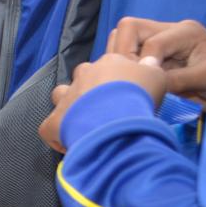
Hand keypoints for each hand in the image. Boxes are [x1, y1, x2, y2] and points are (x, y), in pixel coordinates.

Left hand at [37, 54, 166, 152]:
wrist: (117, 119)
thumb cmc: (139, 96)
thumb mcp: (157, 76)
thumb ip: (150, 68)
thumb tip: (147, 61)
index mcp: (108, 63)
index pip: (108, 65)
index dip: (115, 81)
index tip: (124, 96)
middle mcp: (84, 77)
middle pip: (82, 77)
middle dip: (90, 90)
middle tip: (105, 109)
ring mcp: (67, 98)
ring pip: (60, 95)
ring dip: (68, 106)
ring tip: (82, 122)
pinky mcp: (54, 122)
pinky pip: (49, 128)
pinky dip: (56, 136)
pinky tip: (70, 144)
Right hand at [108, 17, 205, 106]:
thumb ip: (179, 79)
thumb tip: (148, 81)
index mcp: (187, 31)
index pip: (153, 43)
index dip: (144, 65)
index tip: (147, 87)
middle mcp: (169, 29)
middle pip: (129, 28)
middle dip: (123, 54)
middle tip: (130, 81)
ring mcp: (159, 38)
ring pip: (122, 37)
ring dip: (121, 59)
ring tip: (132, 82)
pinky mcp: (153, 51)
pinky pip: (126, 50)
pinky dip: (123, 65)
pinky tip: (134, 82)